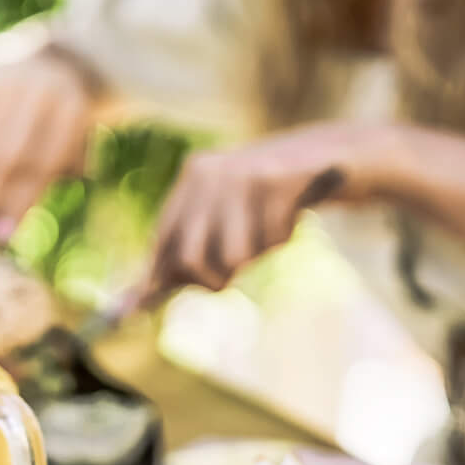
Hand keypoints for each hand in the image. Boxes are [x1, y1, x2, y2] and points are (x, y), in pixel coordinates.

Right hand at [0, 48, 101, 242]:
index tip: (0, 236)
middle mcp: (38, 88)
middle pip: (8, 156)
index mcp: (71, 106)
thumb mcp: (65, 149)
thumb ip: (39, 186)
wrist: (43, 63)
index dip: (18, 202)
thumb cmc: (57, 125)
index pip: (42, 164)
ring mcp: (5, 79)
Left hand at [139, 123, 377, 298]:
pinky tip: (291, 214)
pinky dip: (282, 237)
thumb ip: (193, 247)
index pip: (164, 237)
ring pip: (235, 256)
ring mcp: (243, 174)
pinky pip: (272, 240)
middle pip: (191, 258)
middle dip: (211, 280)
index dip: (153, 276)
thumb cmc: (268, 199)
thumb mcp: (228, 213)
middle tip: (230, 278)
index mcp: (193, 176)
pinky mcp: (277, 181)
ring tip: (269, 228)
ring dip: (256, 254)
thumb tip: (144, 294)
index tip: (136, 308)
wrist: (327, 157)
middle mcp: (211, 171)